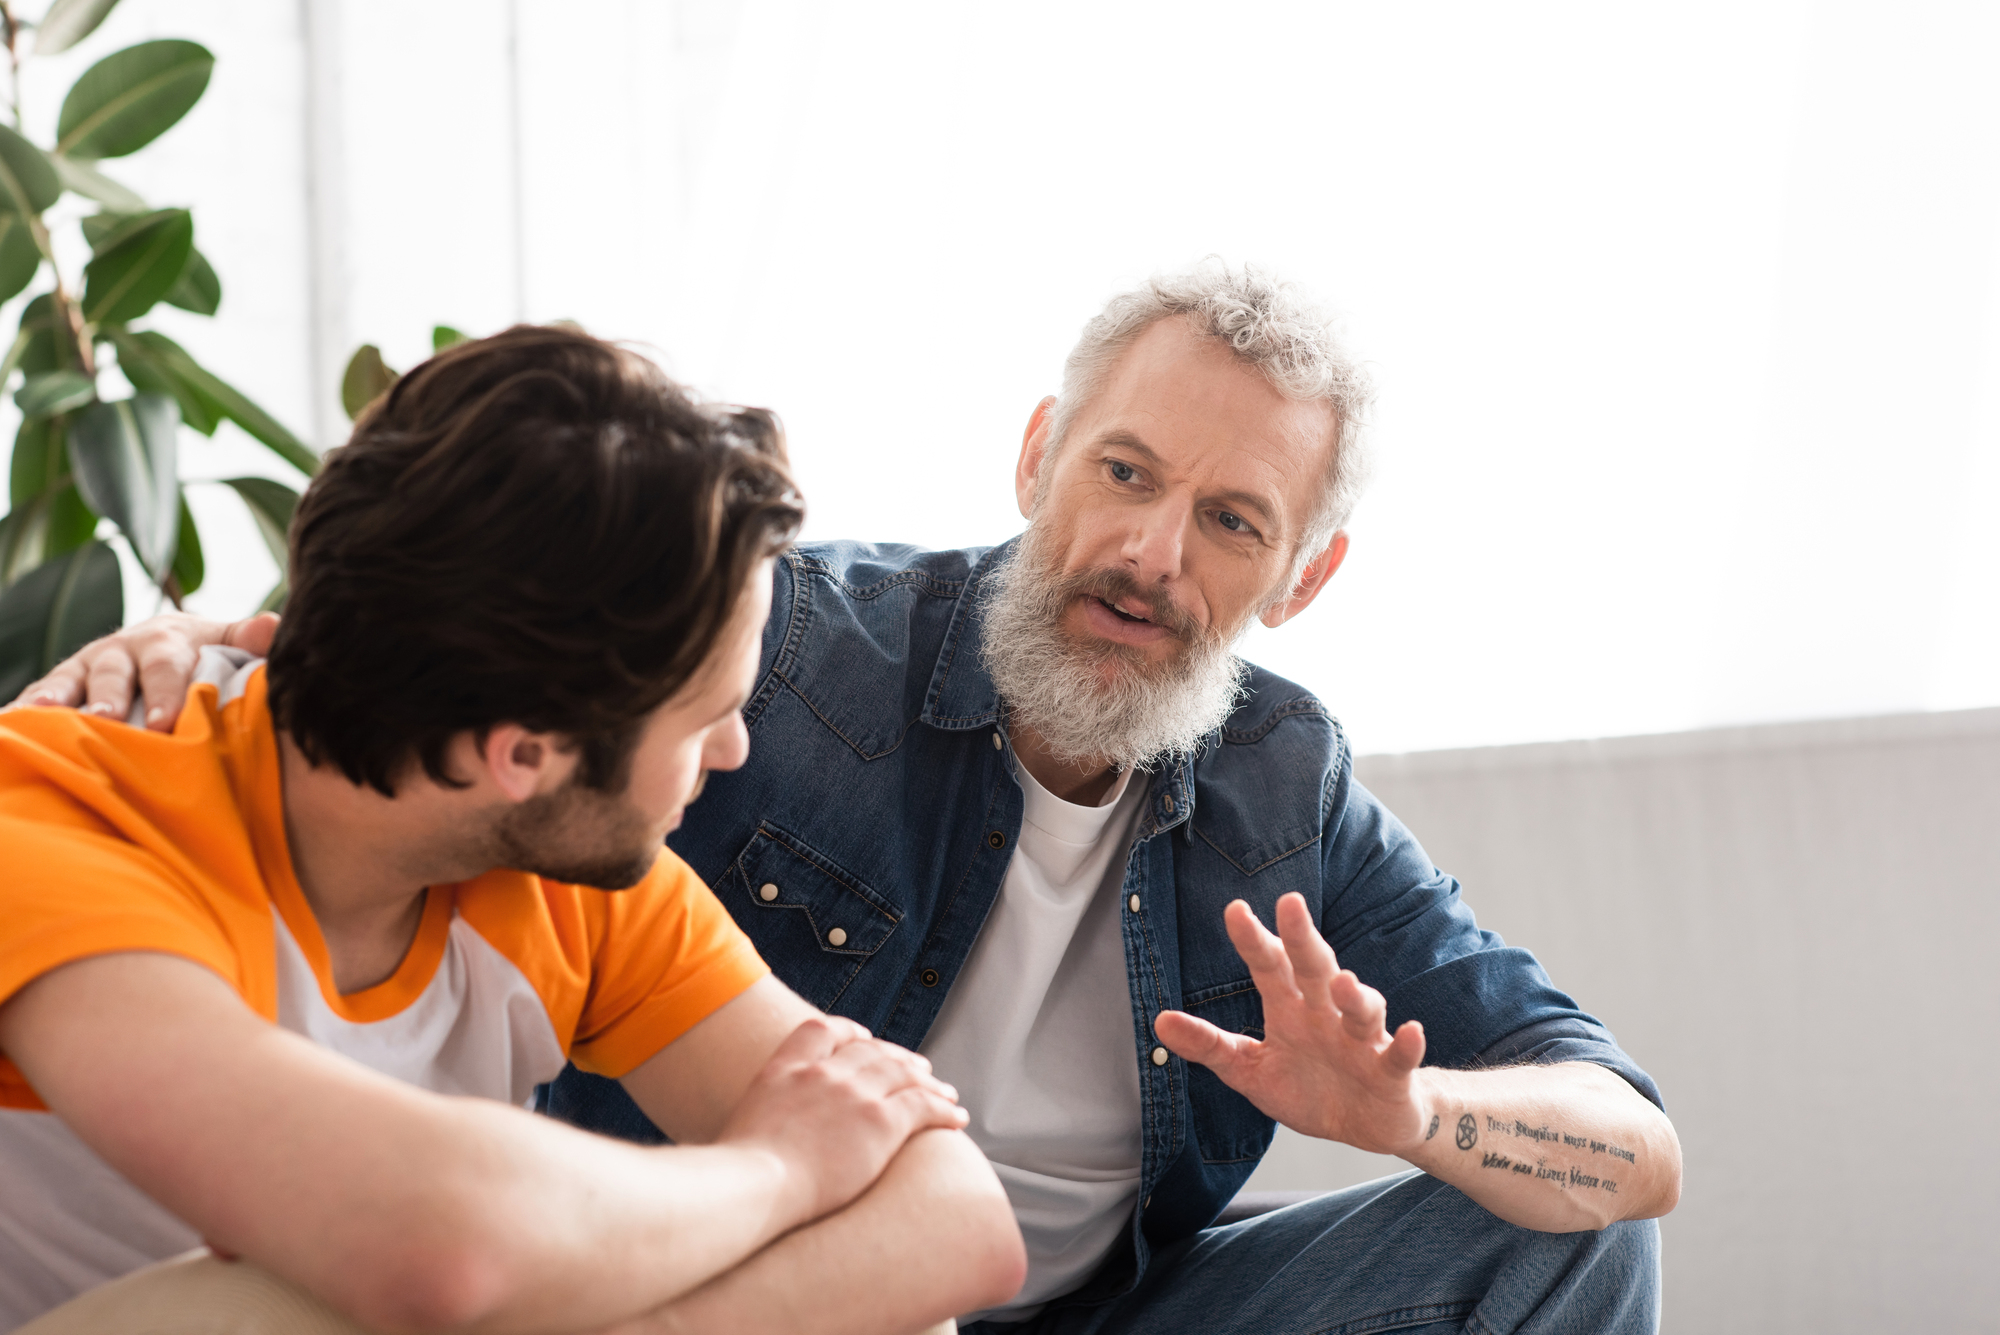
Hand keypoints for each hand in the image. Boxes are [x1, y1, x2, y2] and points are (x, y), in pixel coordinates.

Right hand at [4, 612, 277, 730]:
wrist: (167, 646)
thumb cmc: (205, 656)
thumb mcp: (228, 643)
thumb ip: (249, 640)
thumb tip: (273, 626)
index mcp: (165, 640)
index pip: (166, 665)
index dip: (166, 691)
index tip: (167, 722)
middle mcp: (120, 650)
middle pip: (113, 673)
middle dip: (110, 699)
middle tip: (109, 723)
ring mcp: (84, 668)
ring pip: (66, 683)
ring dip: (55, 702)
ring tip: (43, 721)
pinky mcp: (59, 687)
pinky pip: (37, 699)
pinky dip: (22, 712)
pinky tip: (10, 729)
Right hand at [716, 1016, 968, 1227]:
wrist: (752, 1186)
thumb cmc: (738, 1174)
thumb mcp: (740, 1125)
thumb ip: (764, 1116)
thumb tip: (767, 1136)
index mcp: (785, 1069)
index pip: (825, 1030)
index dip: (851, 1033)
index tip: (866, 1039)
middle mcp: (823, 1074)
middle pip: (873, 1052)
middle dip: (901, 1059)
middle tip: (920, 1069)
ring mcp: (854, 1095)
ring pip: (905, 1075)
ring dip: (930, 1082)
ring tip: (945, 1092)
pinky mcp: (880, 1122)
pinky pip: (924, 1106)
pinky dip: (944, 1109)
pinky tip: (956, 1117)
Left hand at [1154, 893, 1430, 1155]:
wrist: (1366, 1126)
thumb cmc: (1308, 1089)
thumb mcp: (1250, 1071)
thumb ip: (1209, 1046)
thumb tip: (1158, 1022)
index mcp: (1291, 1009)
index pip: (1269, 967)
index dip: (1253, 940)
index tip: (1235, 910)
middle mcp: (1326, 1014)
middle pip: (1315, 970)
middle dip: (1303, 939)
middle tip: (1289, 904)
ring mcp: (1362, 1041)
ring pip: (1360, 1010)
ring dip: (1354, 995)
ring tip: (1342, 981)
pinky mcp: (1391, 1071)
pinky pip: (1400, 1055)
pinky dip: (1407, 1045)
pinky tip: (1410, 1033)